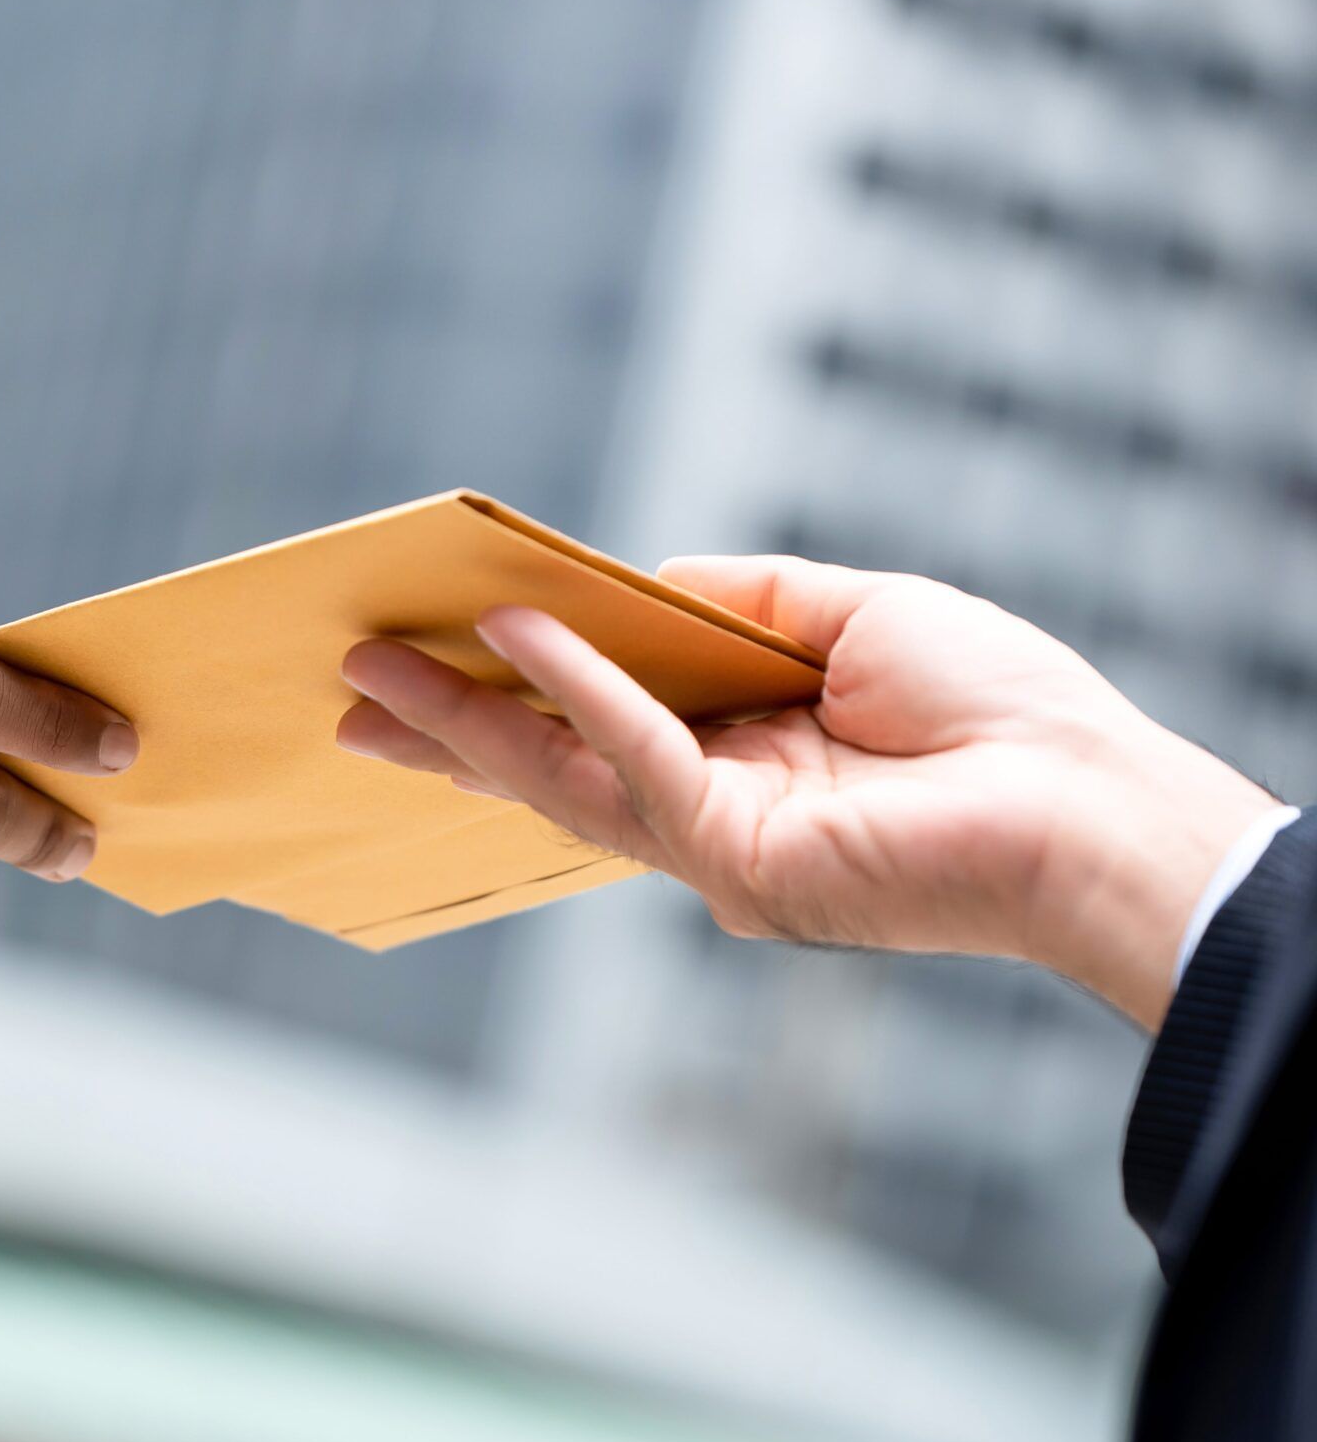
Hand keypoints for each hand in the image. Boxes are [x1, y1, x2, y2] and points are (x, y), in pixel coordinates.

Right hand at [336, 557, 1278, 1028]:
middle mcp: (712, 814)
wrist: (1092, 800)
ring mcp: (715, 848)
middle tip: (348, 684)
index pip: (597, 723)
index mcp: (739, 762)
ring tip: (372, 672)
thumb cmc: (1003, 710)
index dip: (511, 684)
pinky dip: (574, 691)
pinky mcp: (738, 859)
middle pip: (548, 764)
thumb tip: (634, 582)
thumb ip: (739, 597)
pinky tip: (510, 634)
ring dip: (462, 718)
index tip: (433, 640)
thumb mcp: (854, 613)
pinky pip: (635, 760)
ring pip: (559, 777)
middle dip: (445, 725)